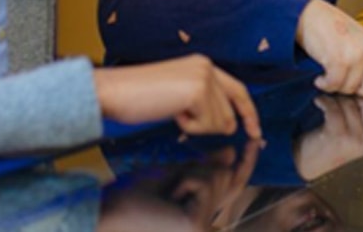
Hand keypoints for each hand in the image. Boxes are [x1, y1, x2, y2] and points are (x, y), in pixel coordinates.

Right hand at [93, 54, 261, 138]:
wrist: (116, 90)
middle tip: (180, 116)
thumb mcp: (178, 93)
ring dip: (195, 125)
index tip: (256, 130)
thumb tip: (230, 123)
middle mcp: (207, 66)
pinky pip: (206, 126)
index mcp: (202, 64)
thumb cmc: (139, 94)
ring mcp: (204, 77)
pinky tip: (171, 112)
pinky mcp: (198, 91)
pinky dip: (189, 127)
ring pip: (220, 122)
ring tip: (171, 109)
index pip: (238, 89)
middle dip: (210, 125)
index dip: (249, 112)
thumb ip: (205, 101)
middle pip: (230, 112)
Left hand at [98, 141, 260, 231]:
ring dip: (190, 173)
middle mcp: (208, 220)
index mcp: (202, 209)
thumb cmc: (133, 198)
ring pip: (216, 176)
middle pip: (228, 176)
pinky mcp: (196, 226)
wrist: (108, 215)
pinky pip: (203, 184)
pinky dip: (184, 180)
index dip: (246, 161)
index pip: (233, 182)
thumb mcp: (172, 175)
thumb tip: (230, 151)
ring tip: (168, 192)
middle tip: (178, 181)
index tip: (254, 140)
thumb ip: (202, 166)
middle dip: (203, 167)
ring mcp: (203, 225)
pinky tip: (169, 195)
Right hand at [296, 0, 362, 98]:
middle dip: (355, 90)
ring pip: (351, 90)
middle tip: (341, 78)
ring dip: (336, 85)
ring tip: (327, 70)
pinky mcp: (340, 60)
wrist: (306, 12)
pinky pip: (335, 85)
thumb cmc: (326, 25)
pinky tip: (320, 76)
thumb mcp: (354, 37)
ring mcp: (357, 55)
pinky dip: (325, 84)